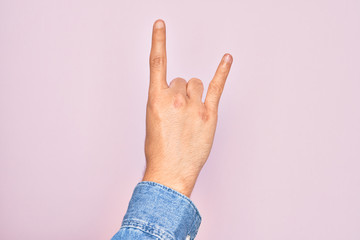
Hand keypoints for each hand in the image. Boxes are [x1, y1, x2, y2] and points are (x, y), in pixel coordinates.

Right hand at [142, 19, 232, 196]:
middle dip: (182, 94)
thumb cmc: (159, 150)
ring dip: (195, 95)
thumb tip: (176, 95)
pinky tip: (226, 59)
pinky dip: (222, 72)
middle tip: (180, 115)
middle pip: (183, 80)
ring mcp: (193, 106)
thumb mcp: (152, 122)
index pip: (157, 63)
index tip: (161, 25)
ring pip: (197, 85)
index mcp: (156, 99)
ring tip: (191, 116)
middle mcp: (174, 98)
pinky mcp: (209, 114)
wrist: (169, 172)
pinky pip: (216, 87)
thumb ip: (163, 102)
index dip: (159, 41)